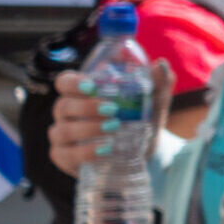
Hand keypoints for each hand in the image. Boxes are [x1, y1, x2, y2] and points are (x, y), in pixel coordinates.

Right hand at [52, 63, 173, 178]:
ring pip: (63, 130)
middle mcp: (67, 113)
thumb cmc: (141, 122)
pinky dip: (84, 153)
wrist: (145, 153)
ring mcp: (63, 136)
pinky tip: (104, 151)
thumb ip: (158, 85)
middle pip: (63, 106)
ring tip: (114, 129)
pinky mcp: (65, 158)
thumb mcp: (153, 104)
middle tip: (112, 110)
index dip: (72, 83)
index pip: (64, 82)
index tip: (92, 86)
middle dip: (85, 107)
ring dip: (87, 129)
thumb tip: (161, 65)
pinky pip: (65, 155)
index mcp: (81, 94)